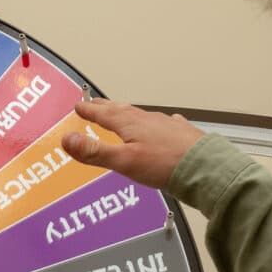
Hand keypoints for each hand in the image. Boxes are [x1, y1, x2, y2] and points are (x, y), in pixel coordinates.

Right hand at [62, 99, 204, 189]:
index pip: (104, 114)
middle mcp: (148, 120)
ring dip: (129, 115)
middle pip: (122, 111)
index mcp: (131, 124)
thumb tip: (67, 139)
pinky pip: (164, 125)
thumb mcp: (123, 161)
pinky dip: (157, 124)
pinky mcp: (182, 135)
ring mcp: (166, 126)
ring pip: (142, 116)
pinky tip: (163, 124)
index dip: (90, 111)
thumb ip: (94, 152)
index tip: (79, 106)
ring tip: (123, 114)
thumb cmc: (164, 165)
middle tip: (96, 103)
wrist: (204, 169)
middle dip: (107, 107)